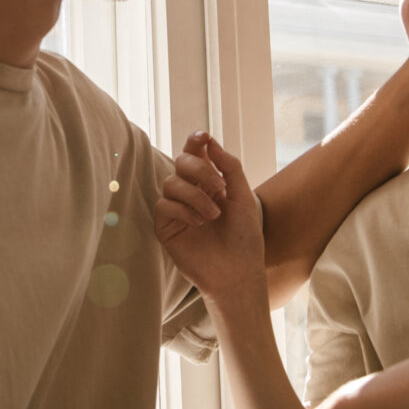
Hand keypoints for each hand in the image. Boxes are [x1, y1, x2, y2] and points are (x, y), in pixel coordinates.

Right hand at [154, 133, 265, 305]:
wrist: (237, 272)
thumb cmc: (244, 238)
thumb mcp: (243, 197)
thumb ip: (230, 167)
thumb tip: (210, 142)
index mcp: (210, 183)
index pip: (197, 154)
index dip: (195, 141)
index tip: (204, 136)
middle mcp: (192, 193)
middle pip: (180, 162)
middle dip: (199, 168)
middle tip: (219, 186)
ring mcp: (178, 209)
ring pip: (171, 182)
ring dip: (195, 194)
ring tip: (214, 215)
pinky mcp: (166, 227)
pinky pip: (164, 205)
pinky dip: (183, 210)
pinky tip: (199, 223)